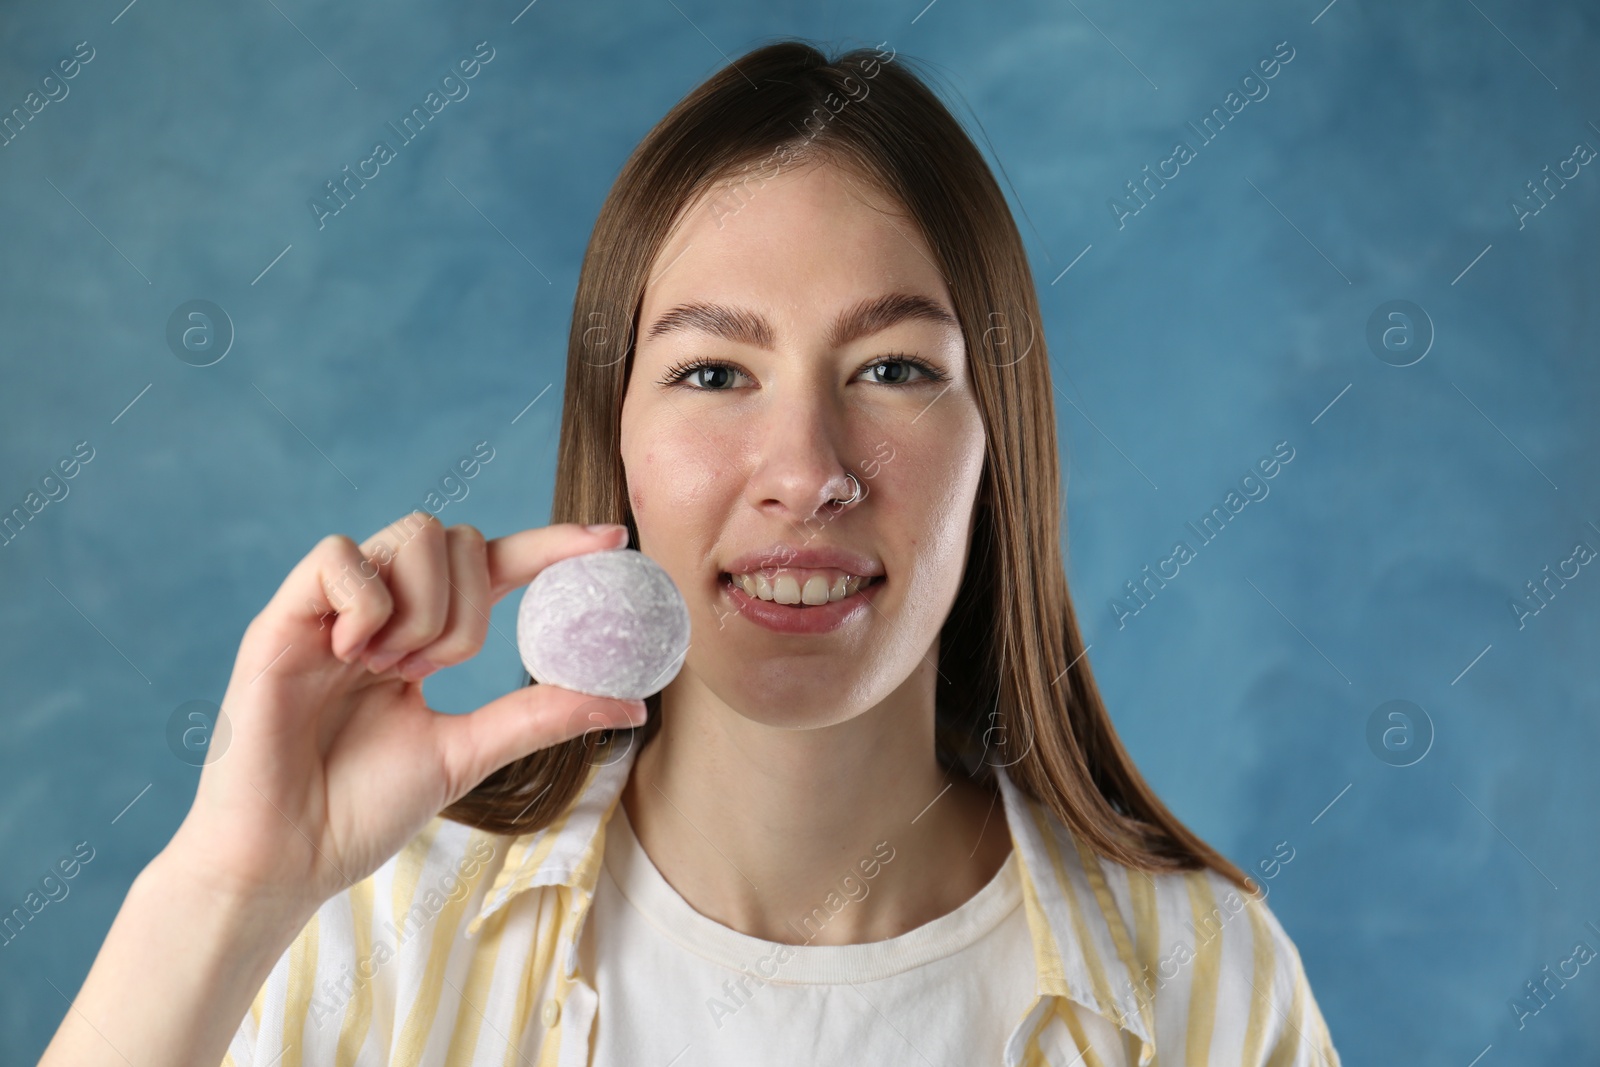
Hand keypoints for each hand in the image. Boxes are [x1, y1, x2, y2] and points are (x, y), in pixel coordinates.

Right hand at [162, 515, 642, 920]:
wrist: (286, 857)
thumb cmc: (361, 809)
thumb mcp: (468, 753)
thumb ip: (540, 715)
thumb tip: (632, 703)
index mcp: (422, 637)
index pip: (497, 567)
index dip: (552, 545)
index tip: (613, 539)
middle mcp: (381, 610)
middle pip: (460, 540)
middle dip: (469, 608)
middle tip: (432, 672)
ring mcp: (332, 608)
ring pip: (413, 535)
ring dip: (425, 608)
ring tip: (390, 670)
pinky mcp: (282, 616)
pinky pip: (338, 553)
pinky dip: (366, 599)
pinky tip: (352, 654)